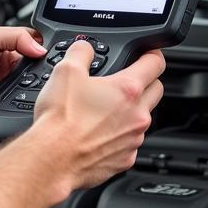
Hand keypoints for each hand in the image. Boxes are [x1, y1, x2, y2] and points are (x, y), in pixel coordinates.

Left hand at [0, 25, 46, 122]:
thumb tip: (40, 47)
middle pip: (38, 70)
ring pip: (32, 90)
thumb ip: (15, 37)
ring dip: (33, 88)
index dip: (44, 50)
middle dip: (42, 71)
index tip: (51, 54)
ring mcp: (7, 88)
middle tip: (40, 71)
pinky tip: (23, 99)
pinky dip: (23, 104)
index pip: (36, 47)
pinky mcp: (3, 106)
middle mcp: (11, 68)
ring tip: (32, 84)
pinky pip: (19, 106)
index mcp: (9, 48)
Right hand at [32, 40, 164, 191]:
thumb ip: (81, 52)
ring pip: (143, 118)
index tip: (147, 53)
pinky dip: (119, 136)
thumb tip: (85, 48)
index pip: (156, 63)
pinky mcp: (125, 160)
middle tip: (124, 80)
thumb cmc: (60, 120)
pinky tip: (98, 134)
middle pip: (156, 90)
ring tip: (103, 110)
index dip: (152, 53)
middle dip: (145, 81)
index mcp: (127, 90)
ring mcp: (133, 140)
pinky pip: (130, 142)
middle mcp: (138, 116)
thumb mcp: (66, 71)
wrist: (51, 160)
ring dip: (130, 111)